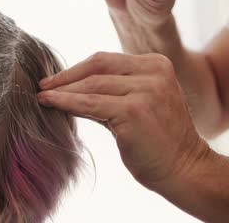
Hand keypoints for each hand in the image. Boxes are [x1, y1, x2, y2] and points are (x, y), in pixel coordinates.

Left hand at [38, 52, 210, 188]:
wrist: (186, 169)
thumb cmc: (159, 140)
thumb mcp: (141, 103)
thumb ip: (112, 90)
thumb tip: (69, 87)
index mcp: (156, 65)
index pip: (107, 60)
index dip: (77, 68)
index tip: (56, 78)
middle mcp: (153, 72)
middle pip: (97, 66)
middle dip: (66, 76)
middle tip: (43, 85)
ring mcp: (145, 90)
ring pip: (91, 85)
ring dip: (62, 91)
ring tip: (42, 96)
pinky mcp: (133, 111)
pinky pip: (89, 104)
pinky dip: (65, 102)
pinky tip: (49, 103)